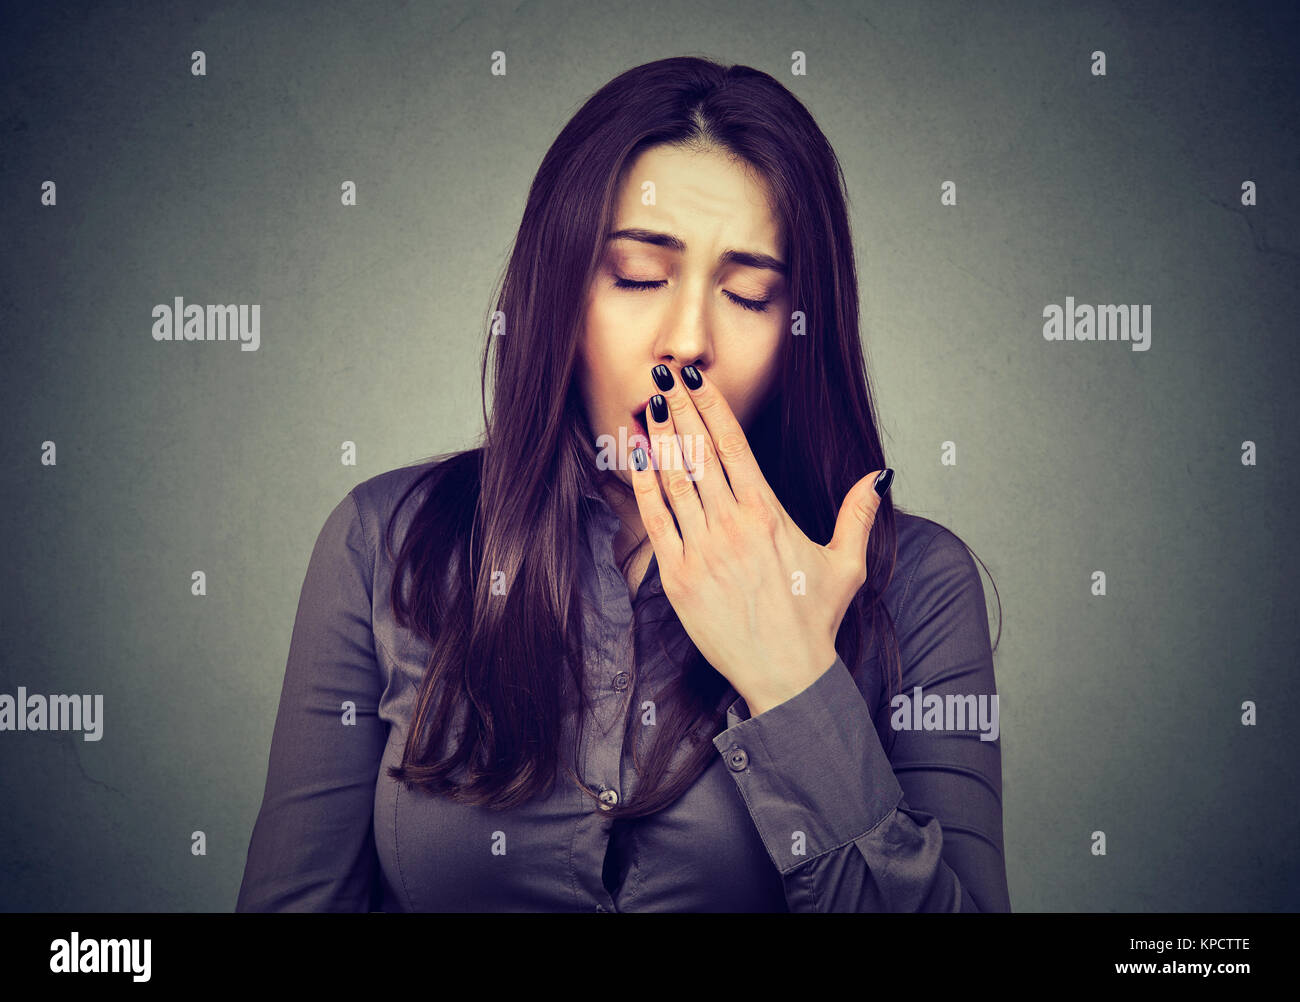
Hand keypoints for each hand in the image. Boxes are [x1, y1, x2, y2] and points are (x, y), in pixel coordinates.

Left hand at [629, 364, 890, 716]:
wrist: (785, 674)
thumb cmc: (814, 620)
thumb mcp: (846, 564)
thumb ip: (857, 514)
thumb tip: (879, 475)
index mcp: (769, 514)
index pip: (734, 445)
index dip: (711, 407)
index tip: (695, 379)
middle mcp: (733, 525)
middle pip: (700, 453)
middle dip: (680, 409)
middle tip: (664, 374)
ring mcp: (702, 550)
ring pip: (674, 480)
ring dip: (658, 438)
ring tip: (647, 404)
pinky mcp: (678, 576)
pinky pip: (655, 520)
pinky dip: (643, 485)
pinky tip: (635, 458)